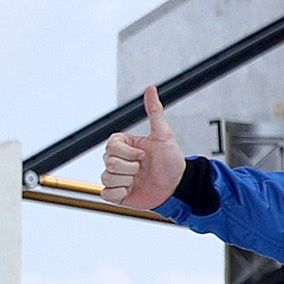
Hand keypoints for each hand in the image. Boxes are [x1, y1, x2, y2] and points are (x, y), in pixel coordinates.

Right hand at [101, 84, 186, 209]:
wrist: (177, 187)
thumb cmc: (171, 161)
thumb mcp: (164, 135)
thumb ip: (155, 111)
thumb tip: (151, 89)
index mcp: (124, 145)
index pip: (111, 146)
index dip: (129, 153)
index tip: (145, 155)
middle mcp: (118, 160)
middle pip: (109, 162)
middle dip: (131, 167)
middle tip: (144, 168)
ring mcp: (116, 177)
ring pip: (107, 177)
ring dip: (128, 180)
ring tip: (140, 179)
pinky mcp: (115, 194)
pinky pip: (106, 193)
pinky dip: (120, 193)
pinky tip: (133, 190)